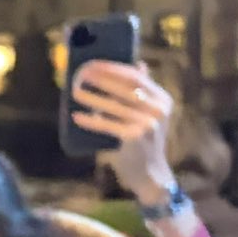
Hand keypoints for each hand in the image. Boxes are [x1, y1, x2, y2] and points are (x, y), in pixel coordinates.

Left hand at [72, 61, 176, 204]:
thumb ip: (143, 92)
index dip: (113, 68)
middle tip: (80, 74)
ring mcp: (148, 124)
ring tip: (75, 92)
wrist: (149, 173)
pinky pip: (107, 125)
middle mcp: (158, 109)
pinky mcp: (134, 138)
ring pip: (113, 106)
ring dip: (91, 98)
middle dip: (100, 79)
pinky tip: (77, 116)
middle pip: (124, 88)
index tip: (94, 63)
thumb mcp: (150, 114)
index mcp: (162, 99)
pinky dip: (90, 121)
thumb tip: (138, 65)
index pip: (136, 78)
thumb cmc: (143, 141)